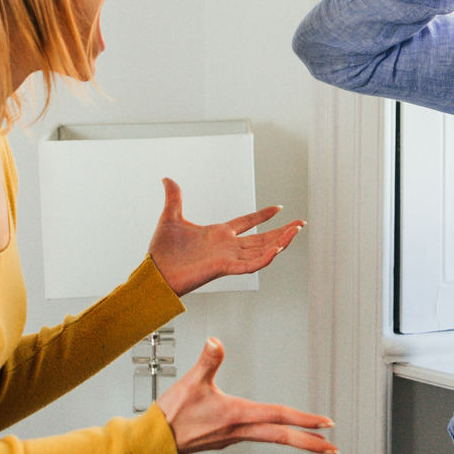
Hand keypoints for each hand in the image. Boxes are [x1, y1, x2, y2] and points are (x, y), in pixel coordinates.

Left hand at [147, 179, 303, 296]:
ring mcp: (227, 258)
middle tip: (300, 223)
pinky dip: (265, 258)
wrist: (153, 274)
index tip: (278, 208)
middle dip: (282, 231)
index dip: (263, 215)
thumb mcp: (170, 217)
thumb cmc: (161, 253)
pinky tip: (278, 248)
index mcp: (218, 235)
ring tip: (296, 231)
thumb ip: (174, 198)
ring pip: (261, 250)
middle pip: (262, 238)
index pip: (247, 222)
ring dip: (280, 241)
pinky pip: (250, 265)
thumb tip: (167, 179)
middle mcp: (226, 247)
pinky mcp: (223, 268)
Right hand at [156, 338, 337, 453]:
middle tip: (333, 450)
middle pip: (282, 437)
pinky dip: (273, 436)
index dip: (304, 420)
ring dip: (295, 441)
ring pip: (271, 438)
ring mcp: (232, 438)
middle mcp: (239, 430)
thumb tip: (216, 342)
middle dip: (310, 444)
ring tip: (313, 443)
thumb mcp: (191, 383)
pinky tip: (273, 431)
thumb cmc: (170, 417)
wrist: (152, 443)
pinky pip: (256, 438)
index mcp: (237, 416)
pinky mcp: (224, 440)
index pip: (279, 417)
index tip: (326, 424)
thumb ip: (207, 360)